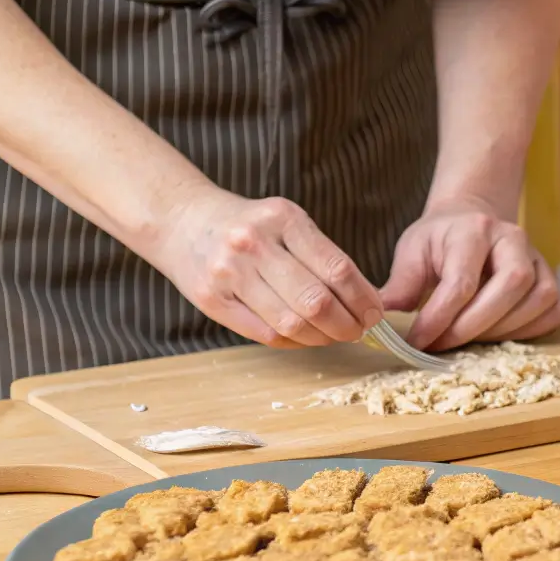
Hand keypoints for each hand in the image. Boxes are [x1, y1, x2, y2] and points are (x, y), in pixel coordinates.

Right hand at [148, 189, 383, 347]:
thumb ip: (320, 254)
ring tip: (334, 336)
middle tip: (359, 330)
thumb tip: (363, 300)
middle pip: (316, 301)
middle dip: (347, 324)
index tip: (375, 313)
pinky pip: (266, 335)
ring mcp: (230, 273)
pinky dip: (295, 342)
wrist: (183, 222)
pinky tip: (306, 337)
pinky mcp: (212, 301)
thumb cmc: (248, 226)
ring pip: (291, 324)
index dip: (363, 298)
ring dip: (323, 338)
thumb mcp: (286, 221)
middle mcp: (255, 244)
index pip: (337, 268)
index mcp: (283, 218)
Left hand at [380, 196, 559, 350]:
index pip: (462, 280)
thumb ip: (399, 286)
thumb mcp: (411, 251)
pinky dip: (531, 331)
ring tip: (468, 341)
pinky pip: (554, 310)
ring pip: (537, 300)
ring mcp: (537, 257)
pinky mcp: (551, 277)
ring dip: (501, 331)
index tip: (417, 342)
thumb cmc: (439, 239)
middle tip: (442, 346)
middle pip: (510, 286)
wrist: (472, 218)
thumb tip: (377, 319)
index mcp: (473, 229)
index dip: (440, 318)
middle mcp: (512, 238)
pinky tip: (499, 336)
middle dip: (473, 326)